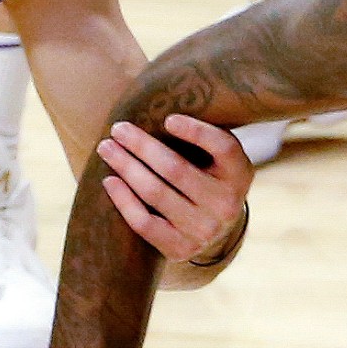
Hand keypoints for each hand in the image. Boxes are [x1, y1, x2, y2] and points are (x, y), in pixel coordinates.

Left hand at [94, 114, 252, 263]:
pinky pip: (144, 223)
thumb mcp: (218, 156)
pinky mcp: (180, 249)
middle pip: (176, 169)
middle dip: (141, 145)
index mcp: (240, 174)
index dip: (196, 133)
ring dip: (126, 167)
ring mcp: (204, 230)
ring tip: (107, 148)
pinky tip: (109, 181)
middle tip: (118, 128)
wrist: (214, 230)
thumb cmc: (208, 175)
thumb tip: (162, 98)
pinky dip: (123, 200)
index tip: (167, 119)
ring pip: (155, 193)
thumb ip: (203, 134)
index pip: (222, 148)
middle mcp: (227, 204)